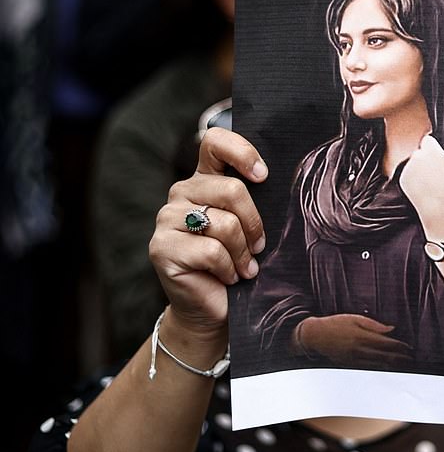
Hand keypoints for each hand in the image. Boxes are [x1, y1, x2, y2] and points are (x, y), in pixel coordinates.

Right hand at [149, 127, 267, 345]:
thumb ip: (254, 202)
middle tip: (258, 248)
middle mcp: (181, 193)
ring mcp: (167, 219)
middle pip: (231, 190)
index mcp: (204, 181)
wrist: (214, 309)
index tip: (263, 176)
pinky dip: (229, 269)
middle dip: (255, 225)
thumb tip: (273, 182)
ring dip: (242, 253)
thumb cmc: (238, 265)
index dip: (241, 152)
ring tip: (243, 268)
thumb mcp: (250, 228)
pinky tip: (227, 277)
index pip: (214, 142)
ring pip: (224, 224)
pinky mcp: (161, 248)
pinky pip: (212, 251)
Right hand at [294, 314, 411, 365]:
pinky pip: (369, 368)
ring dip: (392, 365)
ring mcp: (355, 359)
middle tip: (410, 358)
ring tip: (403, 364)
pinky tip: (387, 367)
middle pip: (385, 356)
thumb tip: (391, 329)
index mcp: (362, 337)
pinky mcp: (350, 365)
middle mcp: (360, 350)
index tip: (409, 347)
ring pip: (379, 364)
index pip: (387, 343)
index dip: (400, 346)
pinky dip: (380, 368)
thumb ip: (374, 325)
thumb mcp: (354, 318)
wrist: (316, 336)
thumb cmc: (335, 324)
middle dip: (400, 358)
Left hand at [399, 135, 443, 239]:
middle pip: (418, 152)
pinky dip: (412, 180)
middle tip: (430, 173)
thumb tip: (431, 145)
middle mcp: (418, 157)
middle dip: (422, 159)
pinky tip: (420, 188)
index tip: (431, 153)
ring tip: (427, 183)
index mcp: (433, 152)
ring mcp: (408, 167)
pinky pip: (407, 174)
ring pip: (412, 164)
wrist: (438, 208)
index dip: (429, 147)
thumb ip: (440, 153)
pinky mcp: (402, 177)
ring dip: (417, 170)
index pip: (427, 140)